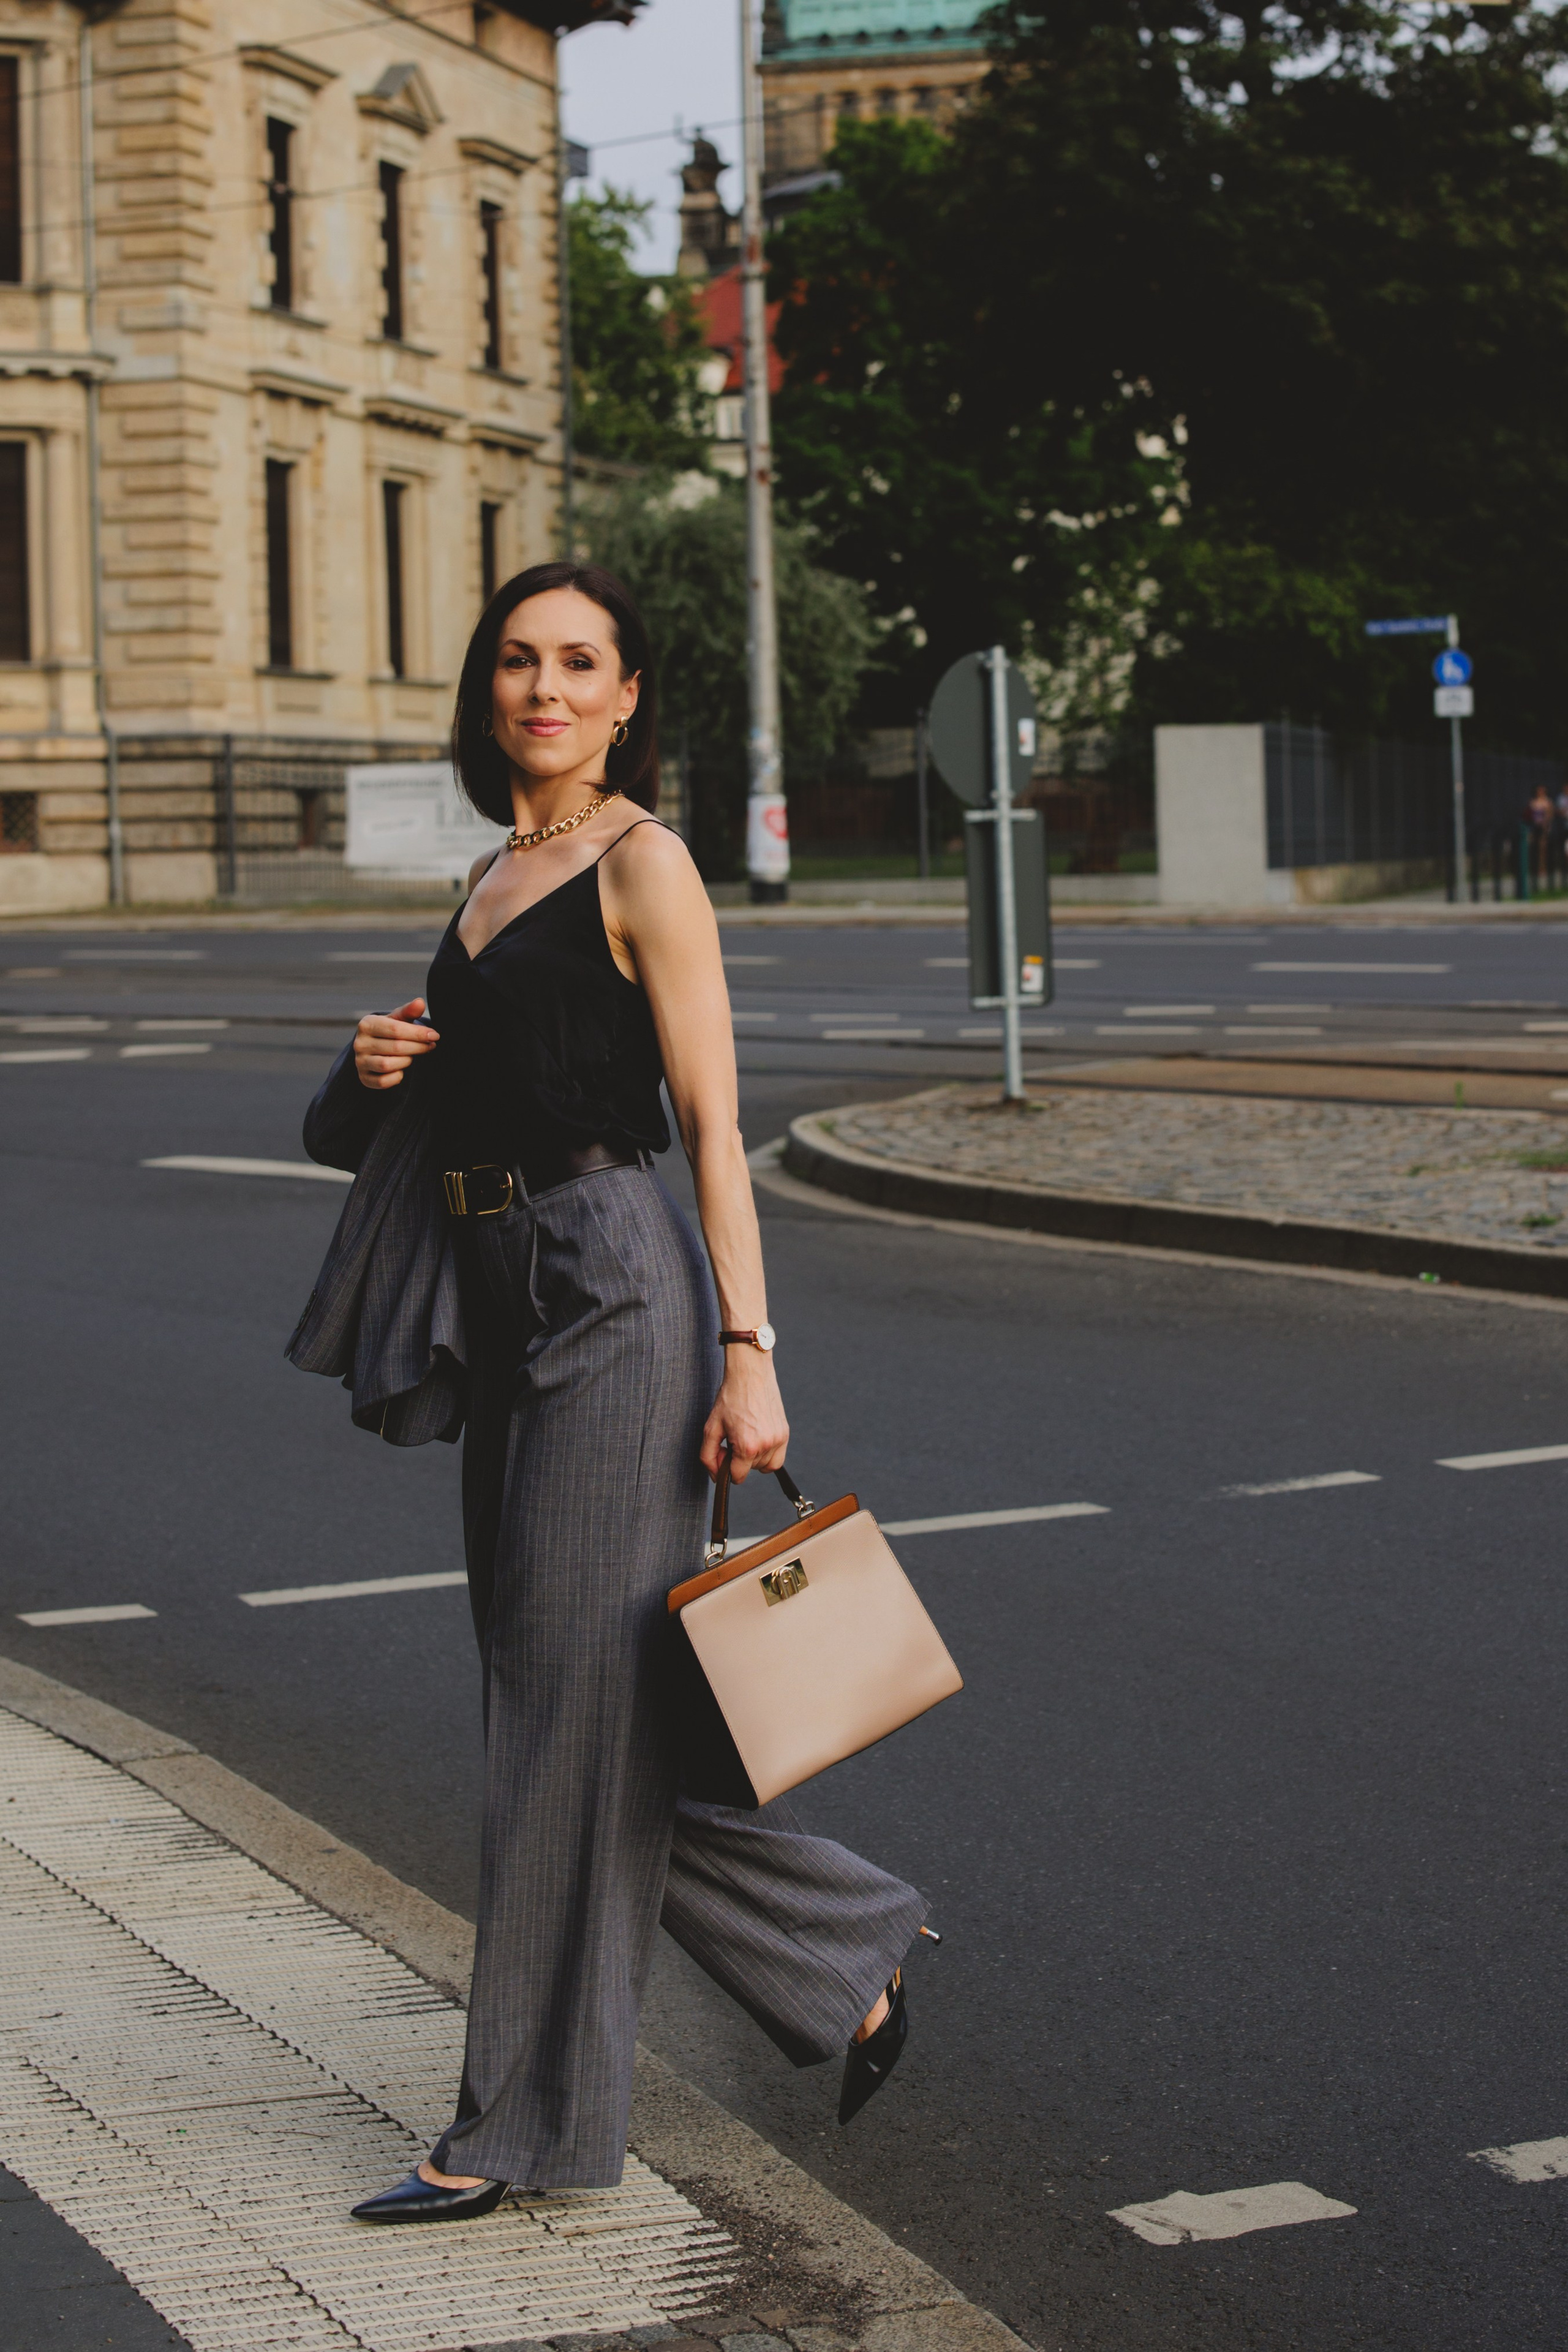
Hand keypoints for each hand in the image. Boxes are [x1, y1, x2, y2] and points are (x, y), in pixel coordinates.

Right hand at [353, 997, 439, 1090]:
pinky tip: (401, 1069)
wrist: (373, 1047)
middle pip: (396, 1048)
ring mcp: (360, 1062)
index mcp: (367, 1024)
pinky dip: (396, 1077)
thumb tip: (420, 1002)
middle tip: (430, 1045)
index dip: (418, 1033)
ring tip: (412, 1056)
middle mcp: (360, 1043)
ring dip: (406, 1061)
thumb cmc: (388, 1031)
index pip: (396, 1029)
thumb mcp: (397, 1019)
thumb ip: (409, 1011)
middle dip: (418, 1047)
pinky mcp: (363, 1078)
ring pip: (388, 1065)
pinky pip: (383, 1081)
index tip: (434, 1035)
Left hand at [701, 1351, 788, 1482]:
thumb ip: (708, 1456)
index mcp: (747, 1446)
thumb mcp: (710, 1428)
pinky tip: (757, 1439)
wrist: (750, 1374)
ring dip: (753, 1458)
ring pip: (765, 1466)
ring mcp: (778, 1439)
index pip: (738, 1477)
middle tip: (732, 1438)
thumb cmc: (729, 1398)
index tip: (724, 1450)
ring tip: (745, 1436)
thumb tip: (716, 1476)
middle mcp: (766, 1445)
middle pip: (750, 1471)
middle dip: (739, 1460)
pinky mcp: (785, 1433)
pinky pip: (777, 1459)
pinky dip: (767, 1455)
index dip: (726, 1467)